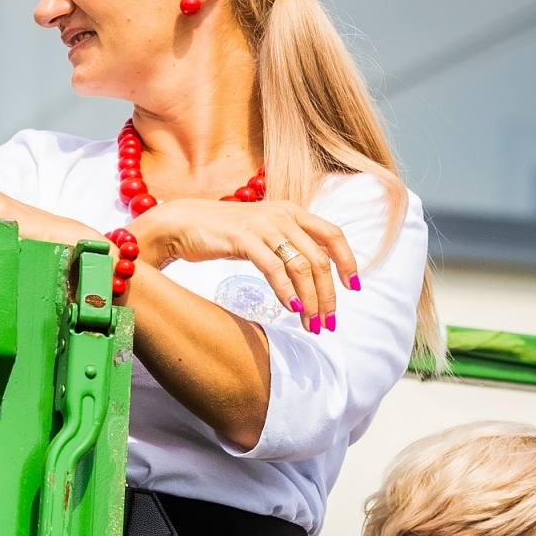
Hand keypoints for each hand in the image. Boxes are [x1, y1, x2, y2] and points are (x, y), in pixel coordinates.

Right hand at [129, 199, 357, 332]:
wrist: (182, 224)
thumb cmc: (221, 233)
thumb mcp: (262, 234)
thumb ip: (286, 244)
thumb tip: (312, 272)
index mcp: (291, 211)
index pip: (333, 235)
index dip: (348, 261)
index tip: (353, 287)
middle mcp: (282, 215)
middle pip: (320, 258)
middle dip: (329, 295)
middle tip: (329, 322)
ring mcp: (264, 226)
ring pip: (301, 267)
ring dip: (311, 300)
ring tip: (312, 324)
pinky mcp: (245, 238)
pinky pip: (274, 269)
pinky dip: (287, 292)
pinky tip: (292, 309)